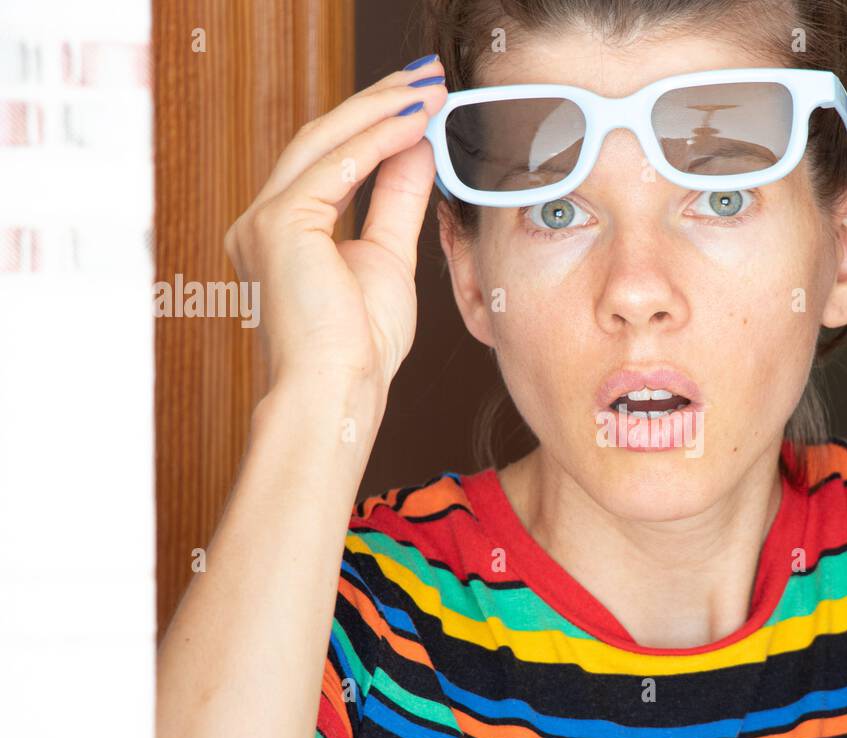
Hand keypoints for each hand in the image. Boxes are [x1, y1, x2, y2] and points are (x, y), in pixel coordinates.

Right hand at [223, 58, 445, 390]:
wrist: (336, 394)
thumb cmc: (360, 349)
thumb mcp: (389, 259)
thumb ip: (397, 201)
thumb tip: (418, 148)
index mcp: (283, 234)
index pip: (330, 160)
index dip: (375, 124)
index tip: (420, 101)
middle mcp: (261, 221)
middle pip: (322, 139)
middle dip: (377, 102)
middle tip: (426, 77)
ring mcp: (262, 220)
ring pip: (324, 141)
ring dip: (381, 109)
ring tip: (428, 89)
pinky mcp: (277, 224)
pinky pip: (335, 166)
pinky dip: (378, 138)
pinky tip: (414, 122)